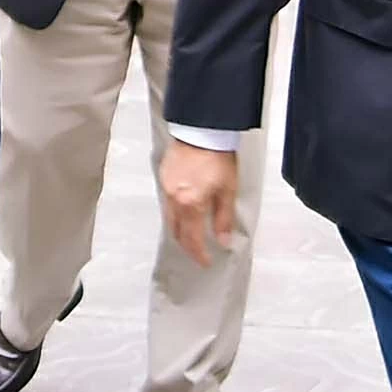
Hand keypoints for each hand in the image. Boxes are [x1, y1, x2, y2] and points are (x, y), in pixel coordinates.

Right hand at [159, 140, 239, 266]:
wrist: (202, 130)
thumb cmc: (217, 156)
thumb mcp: (228, 190)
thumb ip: (224, 218)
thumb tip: (224, 239)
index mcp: (191, 203)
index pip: (192, 239)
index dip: (199, 253)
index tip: (205, 261)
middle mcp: (174, 198)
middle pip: (176, 232)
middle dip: (187, 245)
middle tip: (197, 251)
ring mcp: (166, 187)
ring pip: (169, 218)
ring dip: (180, 229)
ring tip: (191, 233)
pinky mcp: (164, 177)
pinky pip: (166, 202)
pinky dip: (175, 212)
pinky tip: (184, 210)